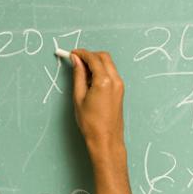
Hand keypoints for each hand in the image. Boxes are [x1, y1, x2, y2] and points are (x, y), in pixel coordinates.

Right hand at [69, 49, 133, 193]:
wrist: (106, 139)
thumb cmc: (91, 123)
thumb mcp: (79, 97)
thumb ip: (78, 76)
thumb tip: (76, 61)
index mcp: (104, 81)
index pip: (93, 58)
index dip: (81, 53)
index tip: (72, 54)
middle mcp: (115, 80)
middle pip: (103, 57)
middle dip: (90, 56)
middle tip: (76, 62)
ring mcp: (120, 85)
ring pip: (108, 64)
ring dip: (96, 64)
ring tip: (82, 75)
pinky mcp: (120, 91)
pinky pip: (111, 73)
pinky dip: (101, 71)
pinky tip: (91, 82)